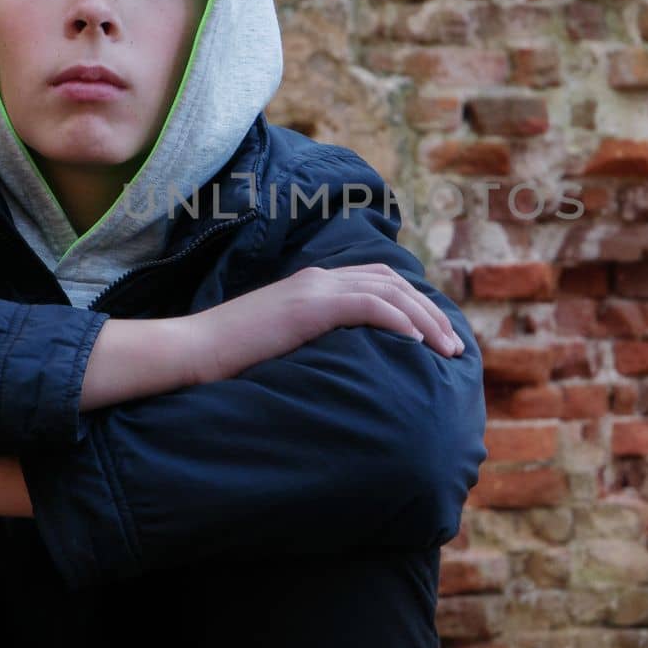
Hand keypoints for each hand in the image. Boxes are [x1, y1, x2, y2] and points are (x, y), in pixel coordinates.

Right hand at [182, 262, 464, 384]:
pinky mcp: (309, 306)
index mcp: (311, 285)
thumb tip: (341, 369)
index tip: (435, 336)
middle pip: (392, 283)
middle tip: (454, 348)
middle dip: (430, 313)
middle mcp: (317, 279)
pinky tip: (418, 342)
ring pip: (389, 292)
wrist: (192, 351)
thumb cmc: (229, 359)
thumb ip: (311, 343)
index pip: (376, 281)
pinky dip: (400, 320)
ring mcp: (313, 289)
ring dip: (426, 320)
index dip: (413, 304)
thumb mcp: (280, 346)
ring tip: (447, 350)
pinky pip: (369, 305)